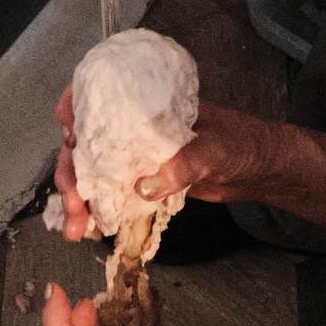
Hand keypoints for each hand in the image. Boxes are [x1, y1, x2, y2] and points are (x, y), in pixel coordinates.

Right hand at [53, 93, 288, 240]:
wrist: (258, 169)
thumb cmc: (240, 143)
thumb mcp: (213, 149)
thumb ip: (182, 165)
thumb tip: (145, 185)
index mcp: (147, 104)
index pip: (97, 95)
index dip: (75, 110)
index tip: (68, 133)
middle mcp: (133, 127)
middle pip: (86, 144)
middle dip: (71, 175)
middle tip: (72, 205)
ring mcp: (136, 156)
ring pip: (93, 174)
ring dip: (79, 200)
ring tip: (75, 229)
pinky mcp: (144, 181)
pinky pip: (112, 194)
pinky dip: (98, 212)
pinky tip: (91, 230)